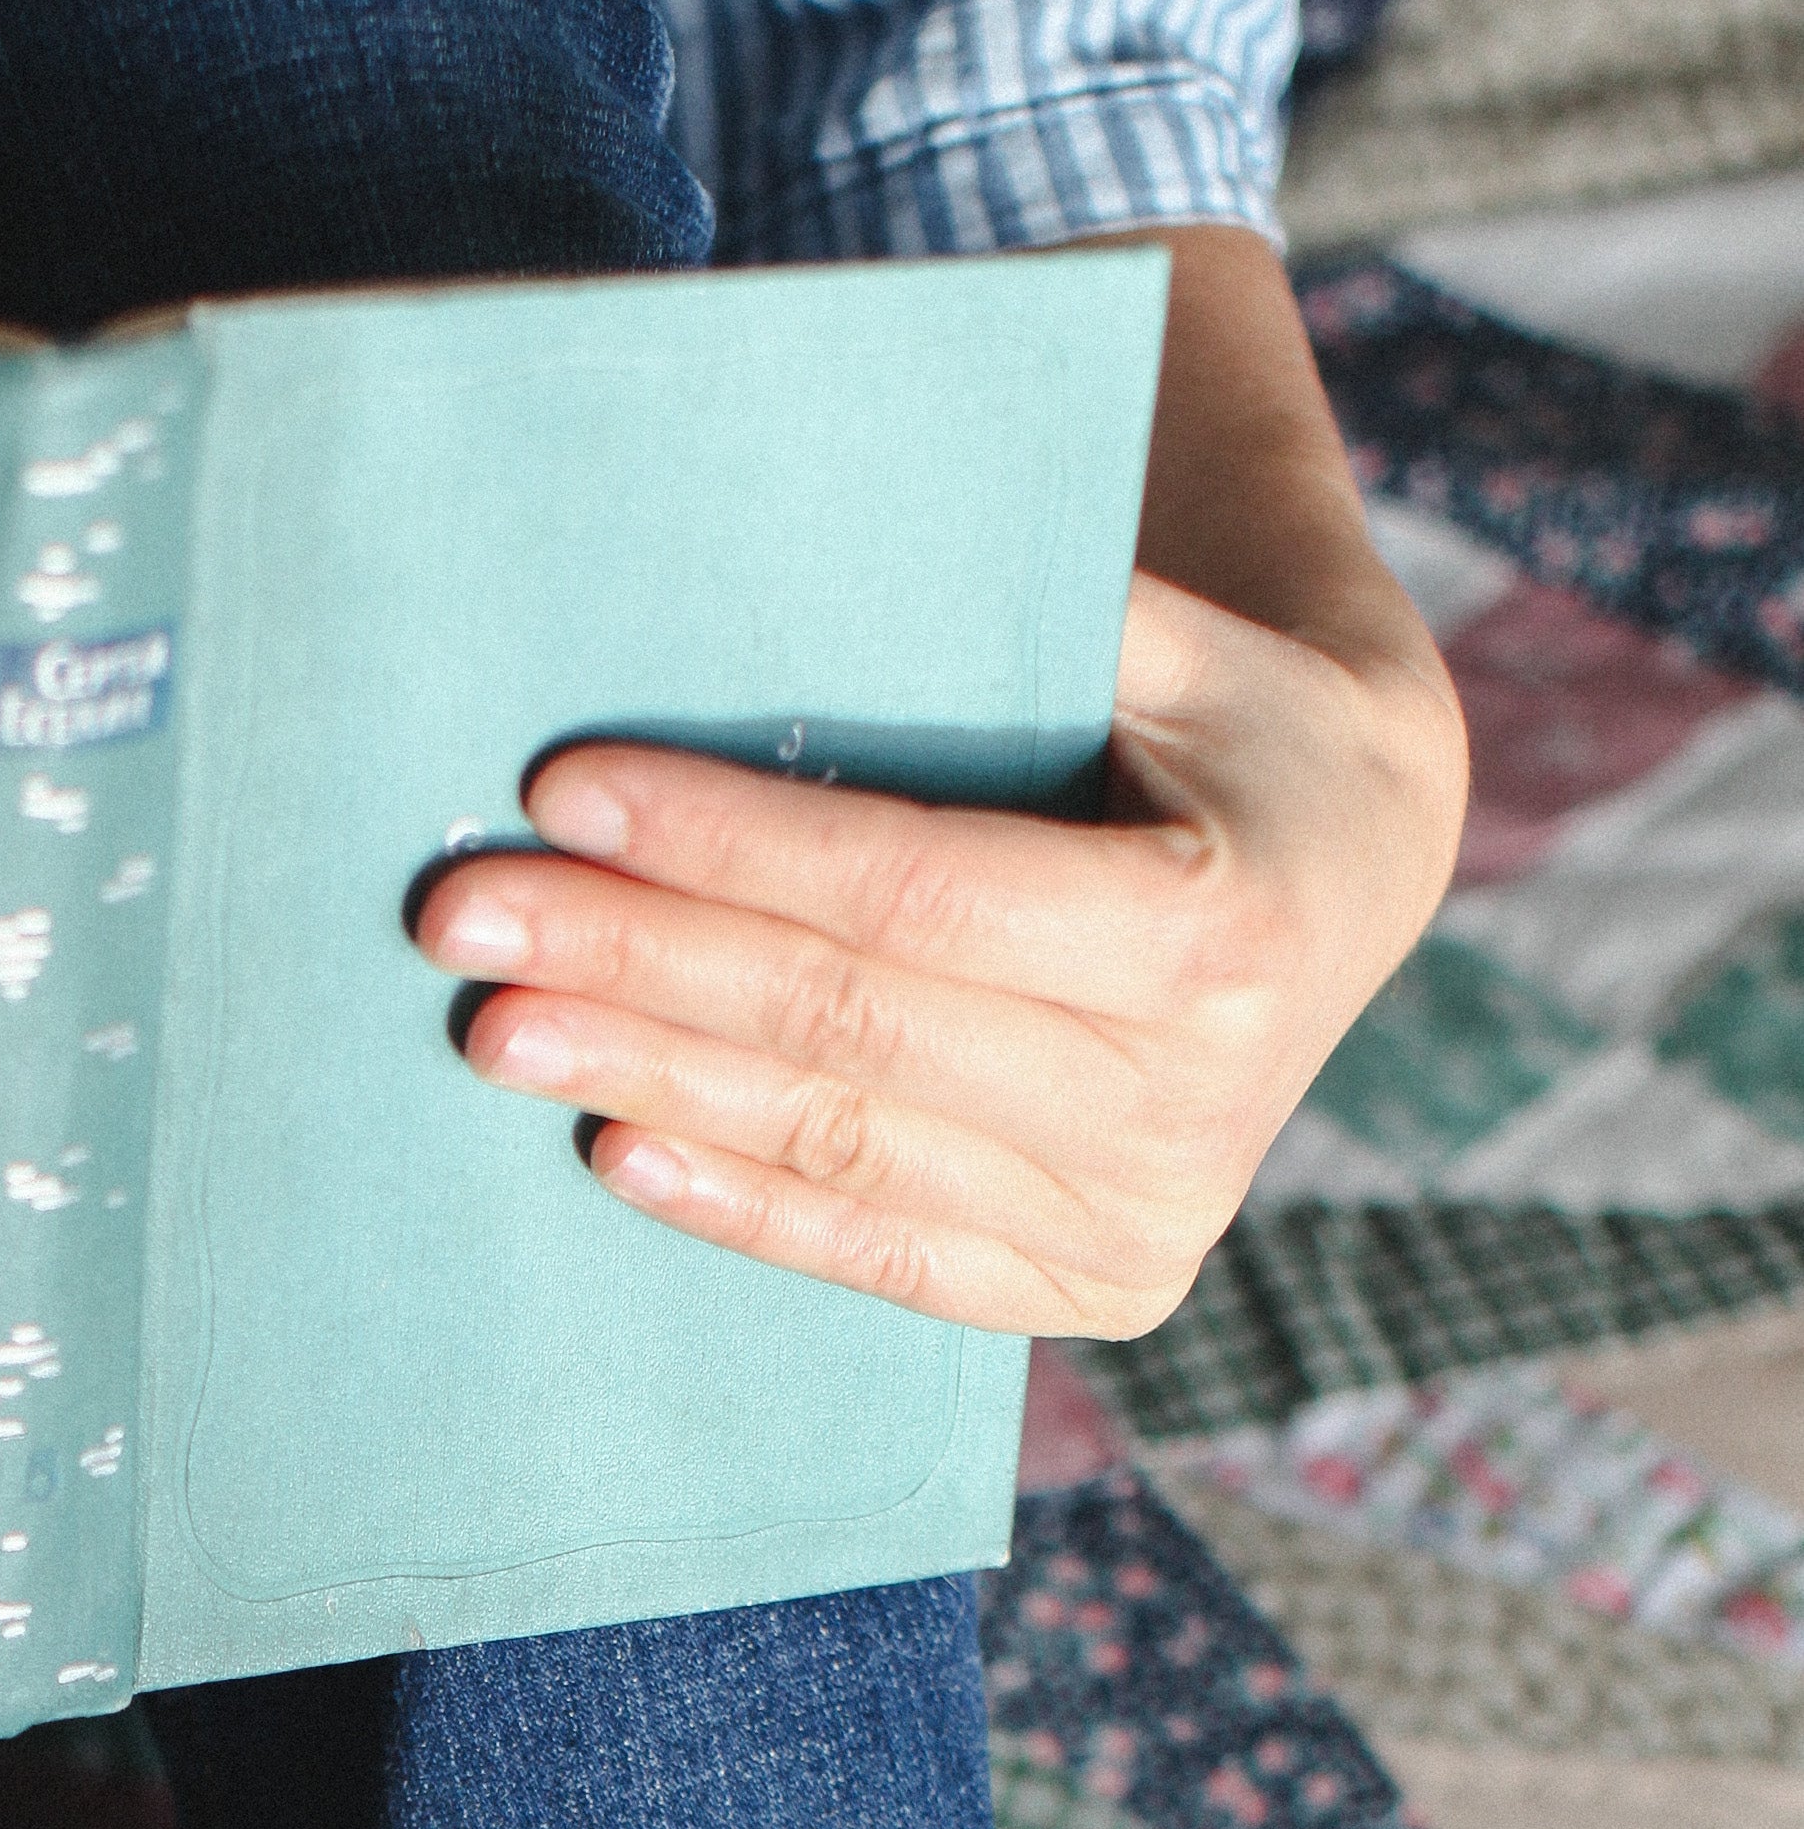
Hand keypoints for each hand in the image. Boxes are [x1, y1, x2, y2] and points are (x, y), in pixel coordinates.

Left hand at [412, 228, 1469, 1344]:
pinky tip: (614, 1151)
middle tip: (465, 923)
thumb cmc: (1242, 722)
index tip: (564, 788)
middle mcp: (1190, 1102)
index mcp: (1221, 927)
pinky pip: (880, 1259)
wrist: (1363, 878)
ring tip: (496, 1034)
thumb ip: (1054, 608)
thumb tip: (827, 542)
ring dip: (650, 1086)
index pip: (914, 890)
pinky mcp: (1096, 1287)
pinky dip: (738, 1208)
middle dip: (642, 966)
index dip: (729, 842)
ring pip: (843, 1148)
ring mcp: (1142, 1219)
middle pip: (851, 1027)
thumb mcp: (1199, 633)